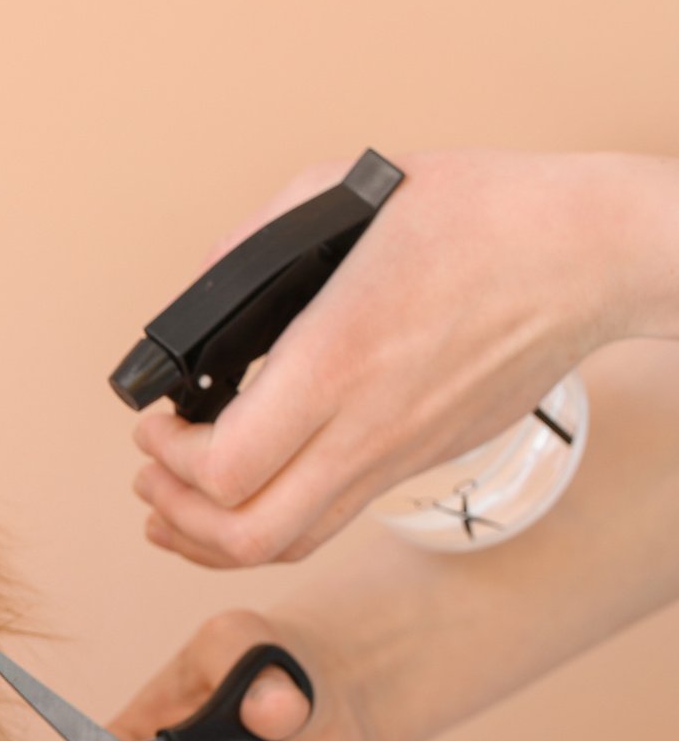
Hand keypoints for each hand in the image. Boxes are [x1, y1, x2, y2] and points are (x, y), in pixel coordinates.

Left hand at [135, 150, 678, 566]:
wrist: (591, 253)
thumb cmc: (483, 216)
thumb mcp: (348, 195)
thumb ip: (255, 243)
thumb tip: (200, 291)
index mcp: (338, 360)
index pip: (228, 467)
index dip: (169, 459)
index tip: (152, 422)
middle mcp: (366, 426)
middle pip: (248, 533)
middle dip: (175, 514)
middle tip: (150, 472)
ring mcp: (397, 454)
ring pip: (289, 544)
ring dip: (213, 538)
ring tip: (173, 505)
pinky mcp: (419, 461)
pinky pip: (329, 522)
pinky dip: (269, 527)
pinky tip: (243, 500)